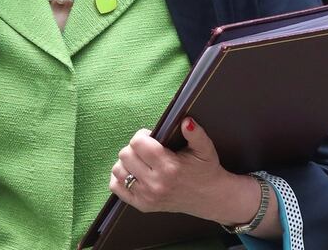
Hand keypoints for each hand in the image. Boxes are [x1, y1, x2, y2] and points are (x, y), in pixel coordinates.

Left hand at [108, 117, 260, 224]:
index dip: (142, 135)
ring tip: (140, 160)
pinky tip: (133, 173)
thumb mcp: (205, 149)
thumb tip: (186, 121)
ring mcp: (147, 196)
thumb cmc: (206, 171)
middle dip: (134, 147)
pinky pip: (117, 188)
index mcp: (169, 167)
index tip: (150, 137)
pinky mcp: (143, 205)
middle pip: (125, 155)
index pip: (138, 143)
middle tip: (146, 149)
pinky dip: (120, 178)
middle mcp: (156, 184)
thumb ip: (195, 134)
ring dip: (126, 162)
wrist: (210, 198)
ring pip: (118, 170)